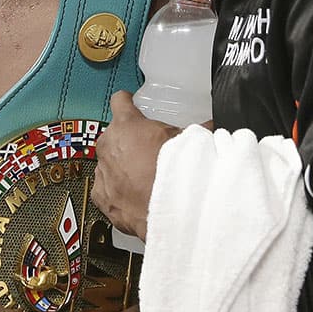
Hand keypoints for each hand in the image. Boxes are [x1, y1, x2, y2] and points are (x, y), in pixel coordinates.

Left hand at [92, 92, 180, 239]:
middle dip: (127, 142)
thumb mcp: (189, 141)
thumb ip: (193, 131)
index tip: (128, 103)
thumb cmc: (177, 172)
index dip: (126, 102)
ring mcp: (103, 172)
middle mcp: (109, 145)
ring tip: (142, 177)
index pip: (119, 101)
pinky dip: (116, 191)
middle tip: (147, 152)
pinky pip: (105, 188)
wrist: (172, 210)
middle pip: (113, 136)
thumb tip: (210, 125)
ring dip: (121, 167)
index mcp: (127, 125)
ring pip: (108, 163)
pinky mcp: (102, 197)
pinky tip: (133, 195)